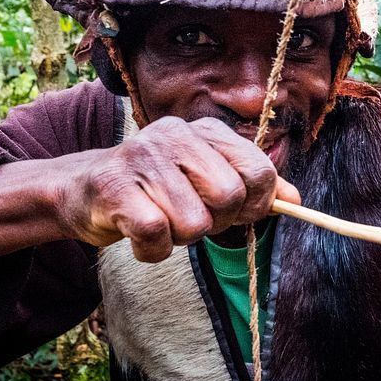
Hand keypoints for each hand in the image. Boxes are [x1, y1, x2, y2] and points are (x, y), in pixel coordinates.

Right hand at [58, 116, 300, 261]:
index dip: (258, 203)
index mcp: (205, 131)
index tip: (240, 213)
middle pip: (229, 198)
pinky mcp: (114, 187)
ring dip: (179, 238)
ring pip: (193, 223)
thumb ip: (252, 186)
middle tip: (190, 217)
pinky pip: (156, 236)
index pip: (259, 171)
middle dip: (214, 222)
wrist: (84, 190)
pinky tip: (140, 236)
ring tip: (161, 221)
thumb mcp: (207, 179)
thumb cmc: (156, 188)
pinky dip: (152, 250)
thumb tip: (296, 201)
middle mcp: (175, 135)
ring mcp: (142, 158)